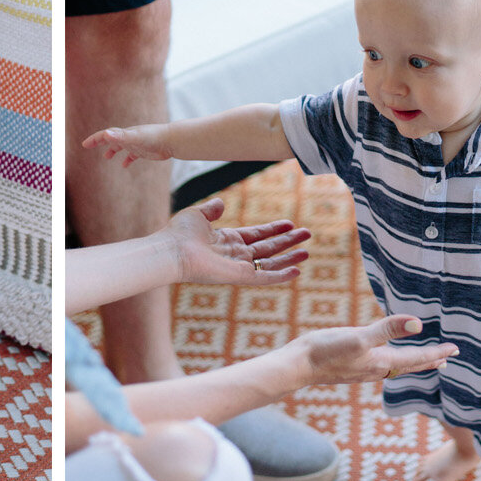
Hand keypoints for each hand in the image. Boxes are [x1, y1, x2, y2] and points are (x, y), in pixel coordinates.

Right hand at [82, 124, 171, 166]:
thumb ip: (121, 137)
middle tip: (89, 146)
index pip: (106, 135)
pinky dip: (128, 159)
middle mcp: (129, 137)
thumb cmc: (154, 138)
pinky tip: (125, 166)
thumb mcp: (135, 138)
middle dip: (100, 142)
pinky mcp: (144, 151)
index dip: (94, 139)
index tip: (84, 145)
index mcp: (125, 134)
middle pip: (111, 138)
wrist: (171, 140)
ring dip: (113, 150)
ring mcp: (136, 144)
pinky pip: (133, 155)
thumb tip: (106, 135)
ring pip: (122, 146)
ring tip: (106, 157)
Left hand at [162, 198, 309, 285]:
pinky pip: (264, 277)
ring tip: (307, 251)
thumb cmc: (179, 233)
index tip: (289, 223)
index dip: (273, 229)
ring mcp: (238, 266)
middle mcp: (234, 255)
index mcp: (226, 240)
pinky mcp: (239, 276)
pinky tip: (296, 271)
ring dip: (289, 257)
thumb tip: (221, 202)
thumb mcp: (197, 215)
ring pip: (270, 263)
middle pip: (267, 248)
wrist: (173, 250)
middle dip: (287, 241)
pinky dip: (280, 275)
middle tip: (306, 234)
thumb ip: (211, 210)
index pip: (256, 235)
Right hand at [297, 316, 457, 385]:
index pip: (417, 358)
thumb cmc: (325, 350)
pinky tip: (385, 359)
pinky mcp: (350, 369)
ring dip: (412, 363)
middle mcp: (375, 369)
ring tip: (423, 361)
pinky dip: (394, 362)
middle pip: (409, 366)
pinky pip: (381, 366)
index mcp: (381, 362)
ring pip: (396, 367)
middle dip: (429, 361)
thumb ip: (387, 329)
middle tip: (447, 359)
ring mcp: (362, 371)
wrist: (297, 367)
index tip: (455, 349)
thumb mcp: (358, 336)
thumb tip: (418, 324)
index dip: (437, 353)